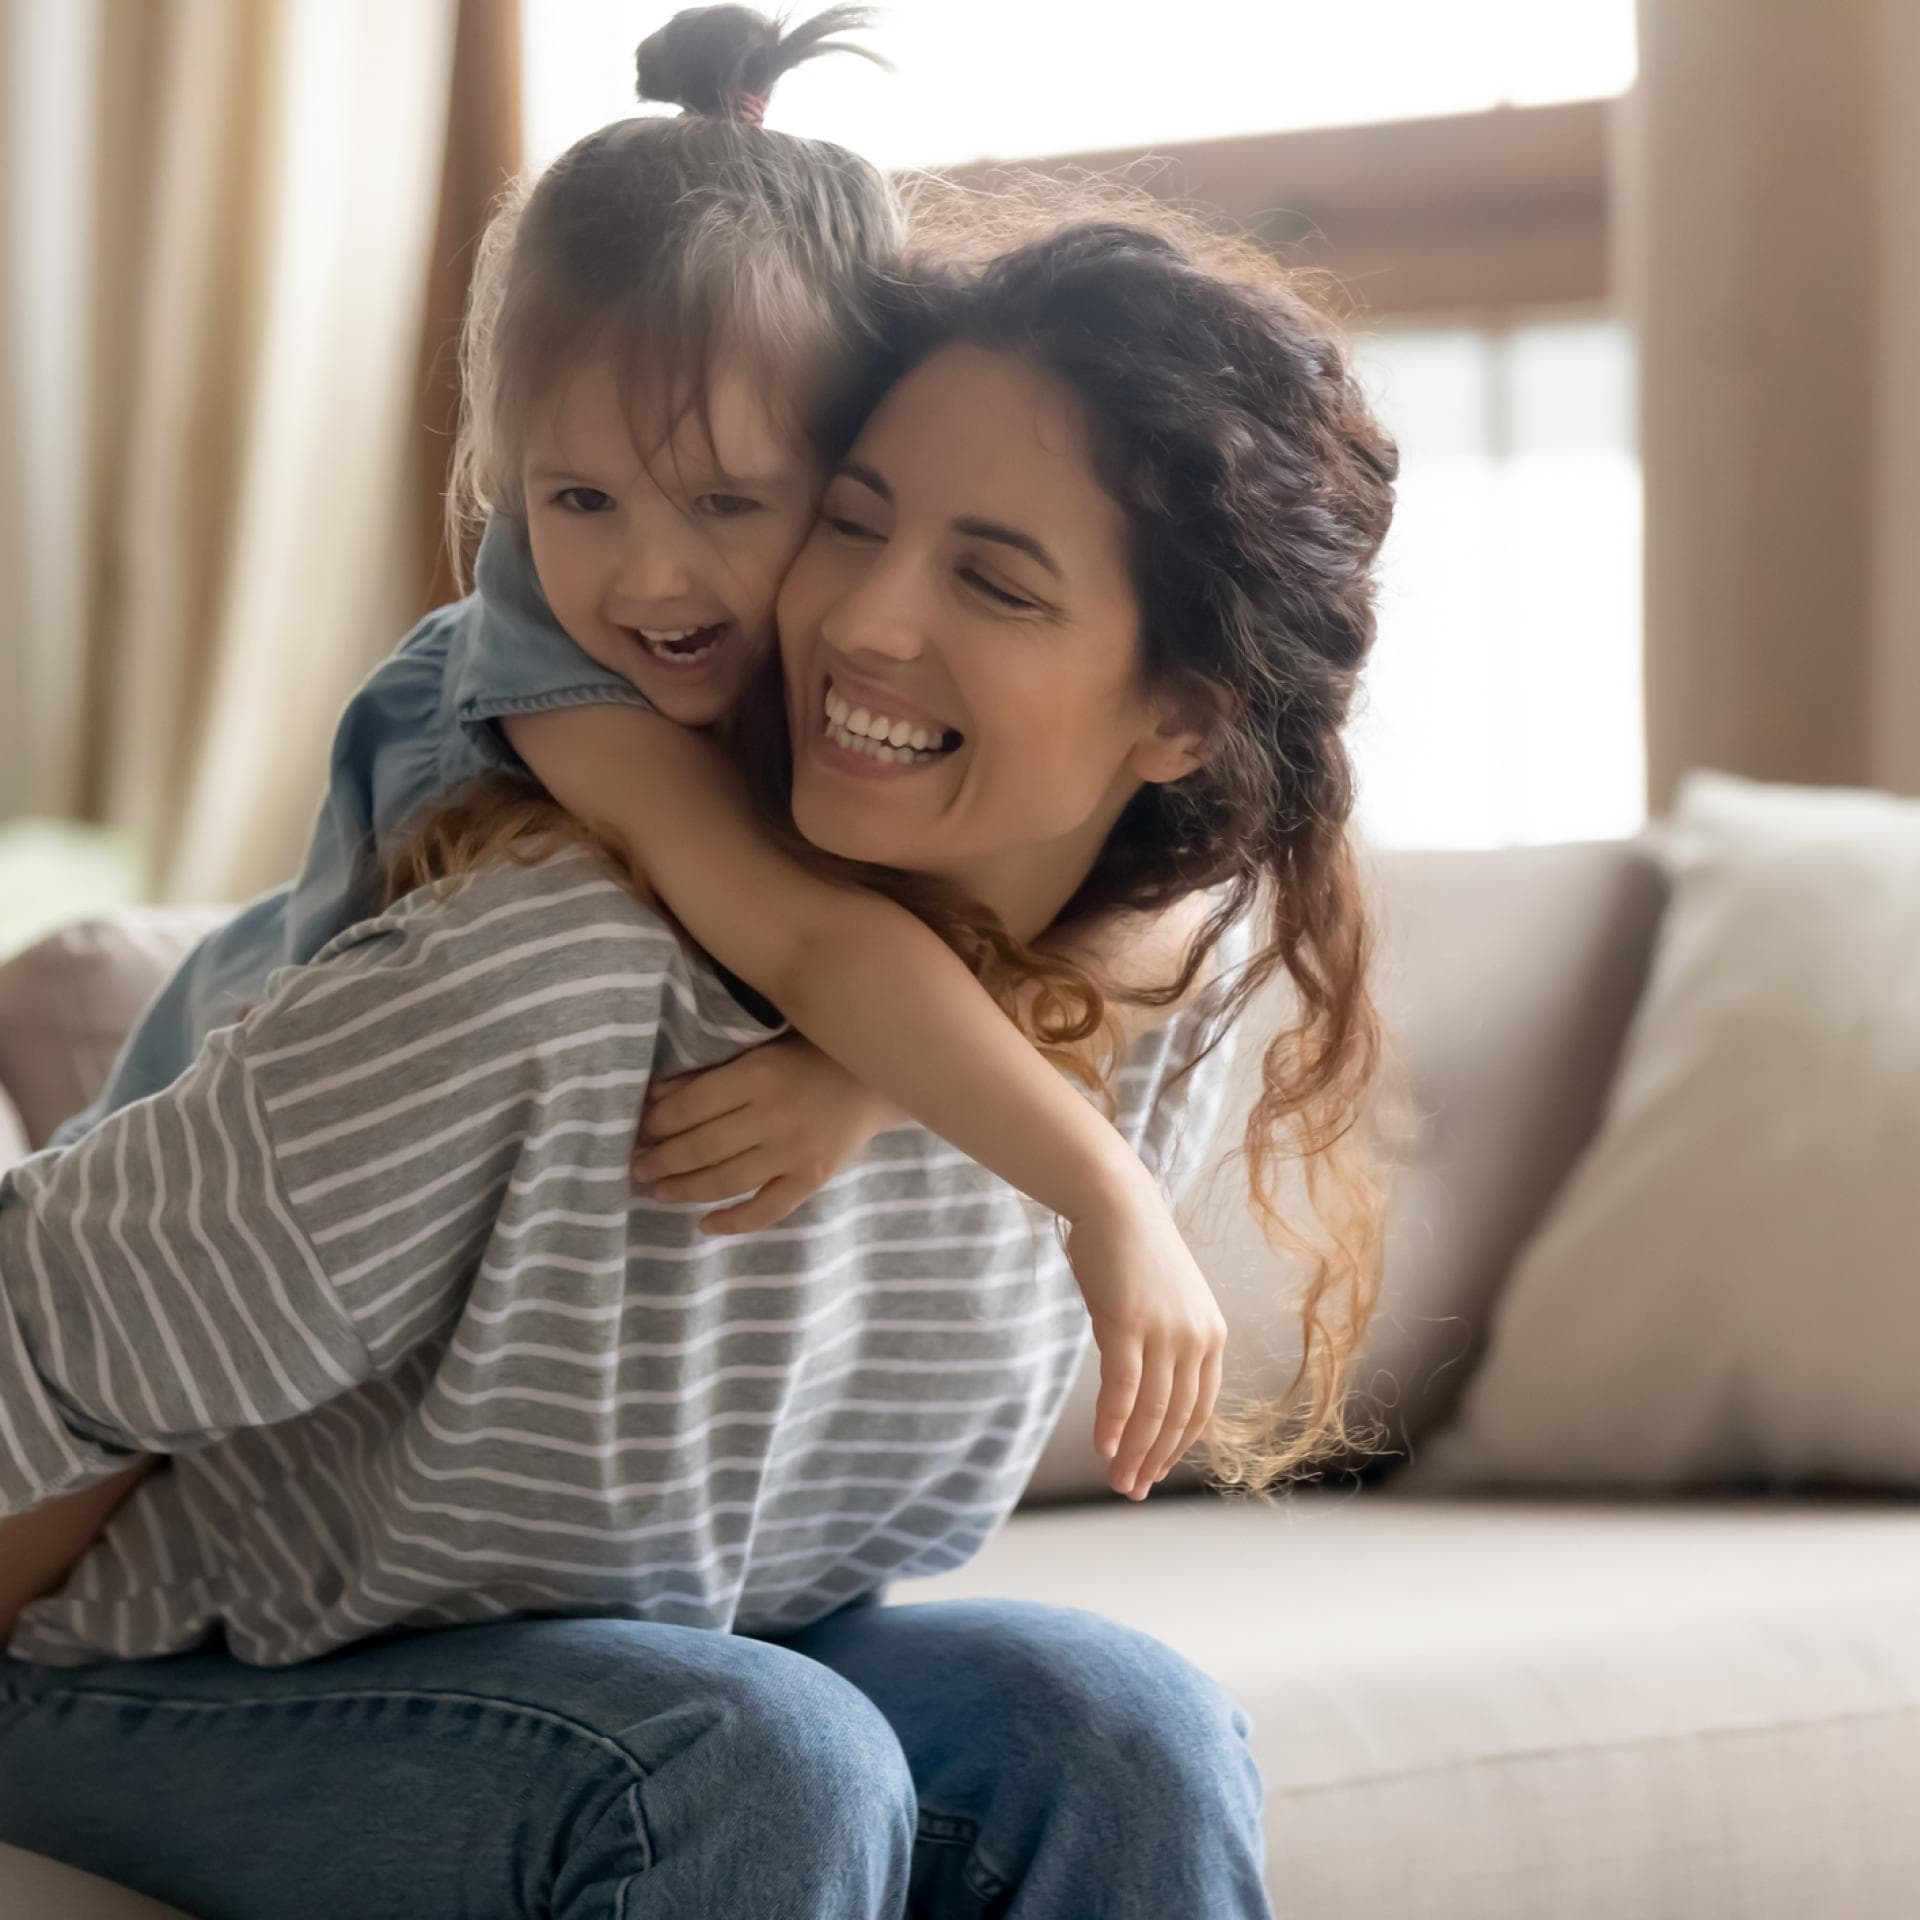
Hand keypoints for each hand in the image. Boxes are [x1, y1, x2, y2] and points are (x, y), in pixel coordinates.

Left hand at [632, 1036, 901, 1232]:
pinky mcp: (813, 1178)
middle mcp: (773, 1116)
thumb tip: (656, 1098)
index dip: (657, 1124)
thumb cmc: (814, 1053)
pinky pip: (767, 1209)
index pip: (691, 1107)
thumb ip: (712, 1073)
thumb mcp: (761, 1048)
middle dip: (661, 1161)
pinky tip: (705, 1225)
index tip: (637, 1133)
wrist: (881, 1079)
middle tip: (635, 1169)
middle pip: (701, 1147)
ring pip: (726, 1181)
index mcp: (758, 1074)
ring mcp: (794, 1152)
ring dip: (684, 1190)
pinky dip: (735, 1222)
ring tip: (657, 1192)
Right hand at [1063, 1173, 1227, 1501]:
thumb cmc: (1130, 1252)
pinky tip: (1103, 1448)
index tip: (1154, 1471)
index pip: (1199, 1408)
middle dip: (1153, 1459)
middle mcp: (1196, 1337)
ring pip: (1151, 1409)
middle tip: (1131, 1490)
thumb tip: (1138, 1393)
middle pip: (1177, 1416)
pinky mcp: (1129, 1323)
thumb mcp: (1159, 1305)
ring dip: (1133, 1451)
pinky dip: (1113, 1422)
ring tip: (1117, 1480)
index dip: (1176, 1446)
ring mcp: (1165, 1331)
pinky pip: (1123, 1387)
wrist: (1115, 1203)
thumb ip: (1159, 1347)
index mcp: (1211, 1335)